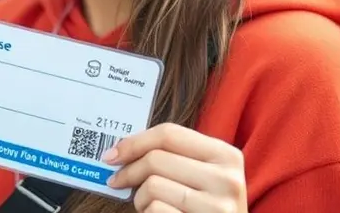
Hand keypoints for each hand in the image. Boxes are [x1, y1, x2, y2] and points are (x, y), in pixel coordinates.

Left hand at [105, 123, 247, 212]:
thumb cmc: (208, 206)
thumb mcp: (203, 175)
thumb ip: (173, 156)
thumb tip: (121, 149)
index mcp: (226, 155)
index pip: (169, 134)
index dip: (134, 142)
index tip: (112, 154)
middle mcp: (227, 179)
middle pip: (156, 159)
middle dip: (129, 171)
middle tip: (117, 180)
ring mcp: (217, 207)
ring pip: (152, 185)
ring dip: (139, 197)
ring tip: (145, 204)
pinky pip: (156, 209)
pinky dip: (147, 212)